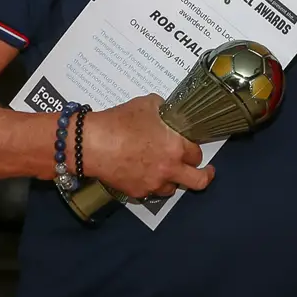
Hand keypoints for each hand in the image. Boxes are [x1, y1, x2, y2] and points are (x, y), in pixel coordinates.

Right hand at [79, 94, 214, 198]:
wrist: (91, 143)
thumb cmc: (120, 122)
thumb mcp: (148, 104)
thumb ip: (164, 110)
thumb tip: (168, 112)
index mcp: (176, 147)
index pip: (197, 154)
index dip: (194, 149)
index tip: (192, 148)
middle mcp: (169, 169)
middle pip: (198, 181)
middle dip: (204, 176)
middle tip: (205, 172)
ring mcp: (152, 183)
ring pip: (172, 188)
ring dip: (172, 180)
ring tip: (165, 170)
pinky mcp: (136, 192)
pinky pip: (150, 191)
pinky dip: (150, 184)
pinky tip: (143, 172)